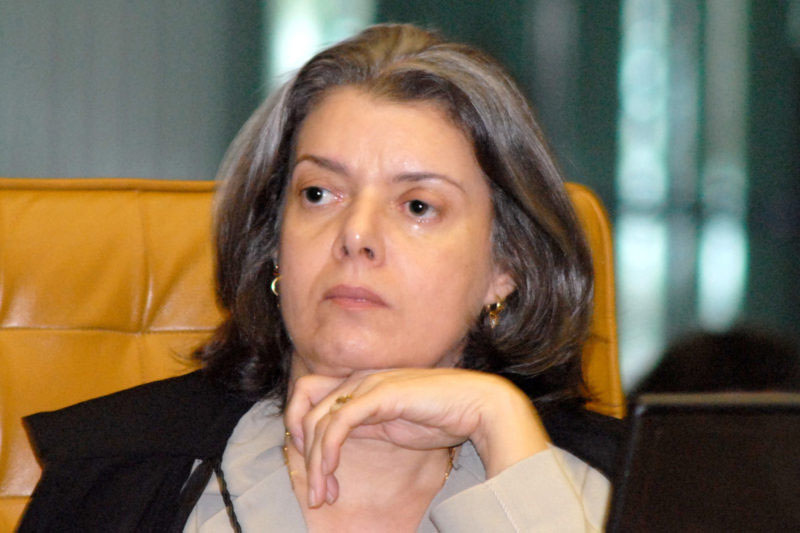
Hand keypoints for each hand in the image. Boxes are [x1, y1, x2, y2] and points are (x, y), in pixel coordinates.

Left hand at [283, 368, 549, 506]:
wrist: (477, 405)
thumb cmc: (440, 416)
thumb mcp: (392, 424)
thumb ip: (366, 425)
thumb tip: (337, 443)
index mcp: (361, 383)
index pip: (310, 395)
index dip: (300, 427)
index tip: (314, 465)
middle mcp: (359, 379)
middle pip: (305, 406)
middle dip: (304, 452)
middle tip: (317, 492)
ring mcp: (368, 384)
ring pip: (319, 419)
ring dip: (316, 462)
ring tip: (324, 494)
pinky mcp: (379, 394)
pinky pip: (339, 422)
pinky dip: (328, 449)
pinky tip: (331, 472)